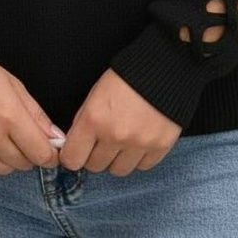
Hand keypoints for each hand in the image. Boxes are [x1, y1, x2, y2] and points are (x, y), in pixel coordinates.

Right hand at [0, 58, 60, 174]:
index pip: (41, 153)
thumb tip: (56, 139)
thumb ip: (37, 116)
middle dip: (28, 153)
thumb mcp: (14, 86)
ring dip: (7, 158)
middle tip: (21, 137)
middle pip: (23, 164)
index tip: (50, 150)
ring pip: (3, 170)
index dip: (49, 153)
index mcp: (8, 116)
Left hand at [58, 69, 181, 174]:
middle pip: (95, 166)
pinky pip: (142, 166)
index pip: (72, 158)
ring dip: (117, 159)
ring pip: (119, 170)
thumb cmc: (127, 76)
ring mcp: (139, 143)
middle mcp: (115, 135)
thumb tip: (75, 144)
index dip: (73, 155)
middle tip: (102, 141)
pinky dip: (139, 158)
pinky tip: (140, 141)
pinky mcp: (160, 147)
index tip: (77, 151)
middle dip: (95, 155)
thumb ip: (84, 121)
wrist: (165, 67)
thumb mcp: (96, 93)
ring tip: (123, 141)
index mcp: (94, 118)